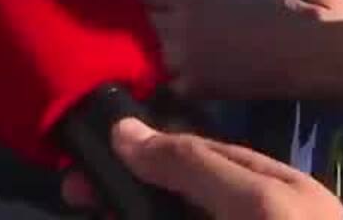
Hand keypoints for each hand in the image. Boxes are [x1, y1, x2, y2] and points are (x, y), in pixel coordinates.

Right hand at [61, 117, 342, 219]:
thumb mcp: (255, 205)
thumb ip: (194, 167)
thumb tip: (125, 130)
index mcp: (269, 188)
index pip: (193, 152)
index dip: (139, 149)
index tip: (87, 155)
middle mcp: (249, 217)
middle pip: (175, 195)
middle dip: (125, 190)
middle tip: (73, 196)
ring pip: (174, 215)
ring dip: (130, 211)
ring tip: (91, 209)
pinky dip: (144, 219)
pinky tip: (120, 217)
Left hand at [133, 0, 315, 99]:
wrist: (298, 51)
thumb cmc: (274, 14)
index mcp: (187, 0)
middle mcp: (177, 28)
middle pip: (135, 24)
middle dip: (126, 24)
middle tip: (118, 24)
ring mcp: (182, 60)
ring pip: (146, 57)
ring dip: (142, 55)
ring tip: (135, 54)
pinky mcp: (193, 88)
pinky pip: (169, 84)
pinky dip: (169, 82)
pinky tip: (169, 79)